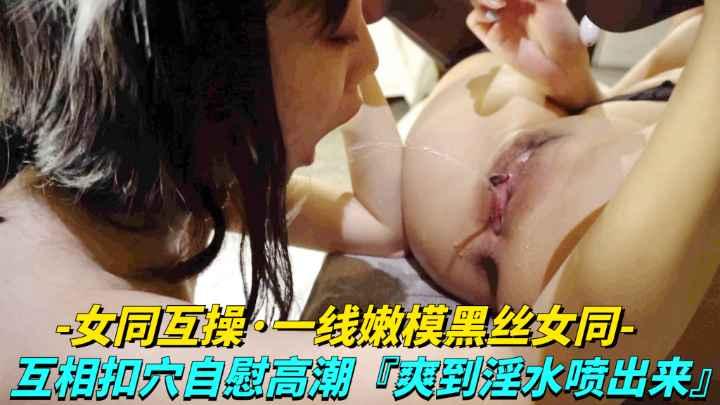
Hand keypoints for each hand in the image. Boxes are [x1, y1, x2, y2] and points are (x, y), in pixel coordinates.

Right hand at [467, 0, 600, 109]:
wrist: (561, 63)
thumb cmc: (562, 31)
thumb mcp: (550, 2)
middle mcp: (509, 3)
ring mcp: (498, 18)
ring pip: (477, 0)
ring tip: (501, 2)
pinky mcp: (490, 35)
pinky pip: (474, 20)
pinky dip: (480, 14)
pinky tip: (495, 16)